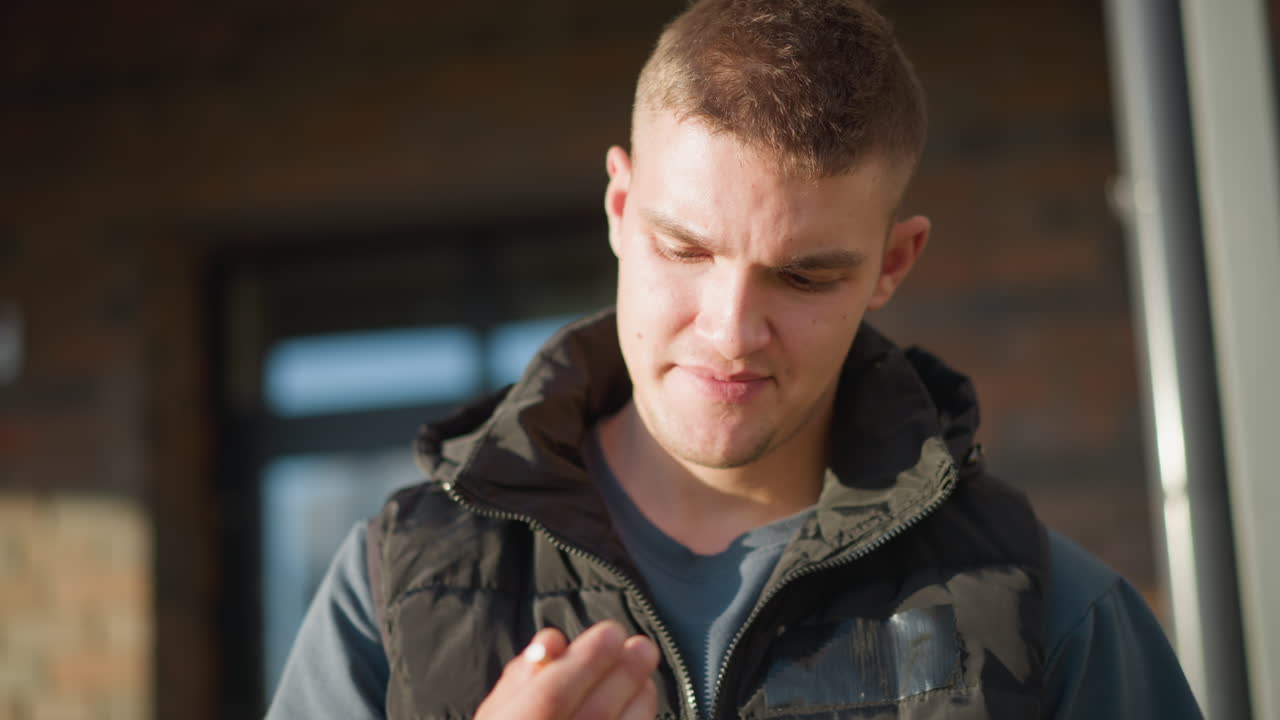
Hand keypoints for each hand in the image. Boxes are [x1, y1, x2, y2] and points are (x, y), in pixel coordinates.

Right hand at [475, 620, 659, 719]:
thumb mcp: (497, 711)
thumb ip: (521, 676)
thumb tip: (553, 642)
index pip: (551, 698)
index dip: (585, 662)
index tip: (612, 632)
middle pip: (595, 716)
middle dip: (624, 674)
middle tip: (642, 645)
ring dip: (638, 697)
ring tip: (643, 669)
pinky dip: (639, 718)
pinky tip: (640, 699)